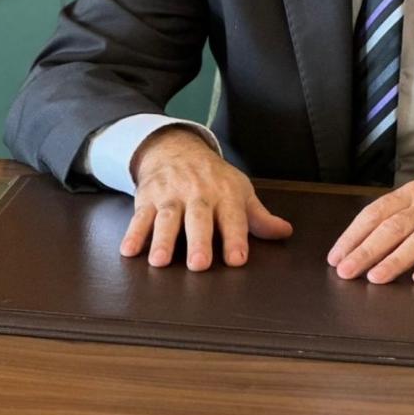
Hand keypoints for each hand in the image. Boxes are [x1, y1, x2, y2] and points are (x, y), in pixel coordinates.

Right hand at [121, 127, 292, 270]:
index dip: (235, 239)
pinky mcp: (147, 198)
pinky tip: (129, 251)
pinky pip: (139, 217)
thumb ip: (259, 217)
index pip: (233, 218)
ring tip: (160, 261)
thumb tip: (284, 232)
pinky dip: (133, 233)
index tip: (236, 260)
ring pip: (167, 218)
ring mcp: (171, 196)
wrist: (175, 149)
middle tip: (199, 265)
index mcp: (225, 195)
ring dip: (162, 240)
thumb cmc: (213, 178)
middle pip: (198, 218)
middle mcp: (198, 194)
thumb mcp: (239, 192)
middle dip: (198, 241)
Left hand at [326, 165, 413, 284]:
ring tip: (375, 278)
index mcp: (412, 194)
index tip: (336, 256)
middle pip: (391, 228)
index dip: (353, 235)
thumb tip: (362, 241)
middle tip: (346, 271)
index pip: (375, 213)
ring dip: (393, 260)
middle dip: (365, 251)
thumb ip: (399, 215)